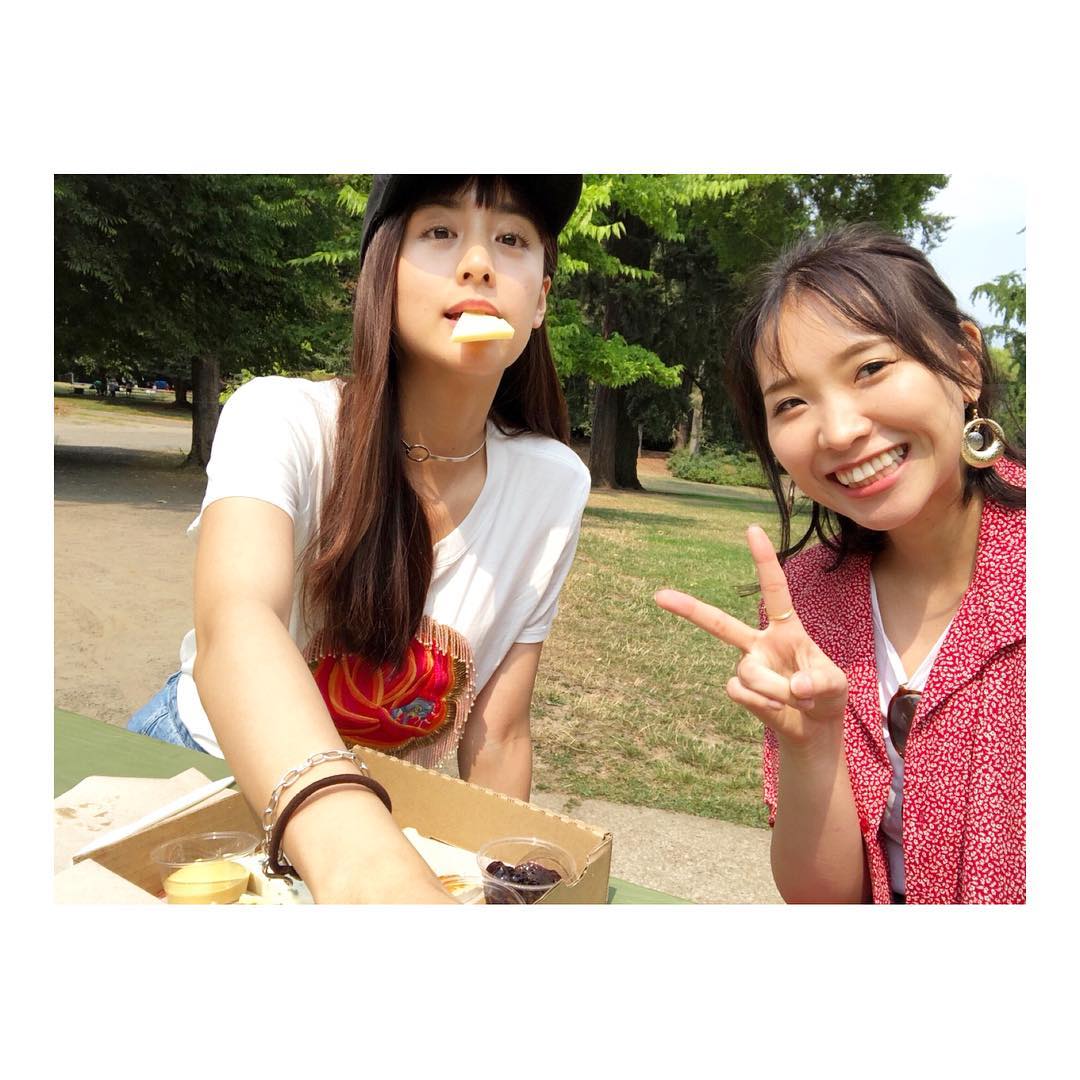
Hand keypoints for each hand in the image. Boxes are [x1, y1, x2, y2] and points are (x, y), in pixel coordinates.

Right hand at [654, 525, 847, 747]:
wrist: (816, 728)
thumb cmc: (827, 695)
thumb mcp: (836, 685)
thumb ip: (819, 680)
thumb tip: (793, 685)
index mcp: (786, 628)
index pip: (774, 589)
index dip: (763, 559)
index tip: (751, 529)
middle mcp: (759, 643)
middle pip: (720, 624)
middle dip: (689, 610)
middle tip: (659, 596)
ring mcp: (748, 666)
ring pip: (749, 672)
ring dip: (776, 690)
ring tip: (798, 700)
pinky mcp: (741, 690)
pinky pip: (741, 691)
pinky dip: (762, 702)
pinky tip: (776, 707)